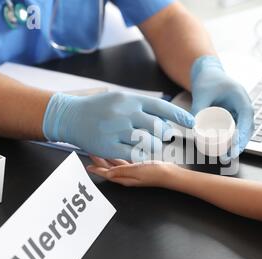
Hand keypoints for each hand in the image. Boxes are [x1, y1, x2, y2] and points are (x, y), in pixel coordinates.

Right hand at [43, 92, 194, 160]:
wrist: (70, 116)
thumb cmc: (98, 108)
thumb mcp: (120, 99)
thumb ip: (141, 107)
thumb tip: (165, 119)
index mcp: (131, 100)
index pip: (162, 108)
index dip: (179, 115)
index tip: (192, 122)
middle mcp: (126, 113)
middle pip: (158, 128)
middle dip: (163, 135)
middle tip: (160, 137)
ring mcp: (117, 130)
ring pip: (149, 143)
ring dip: (154, 147)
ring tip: (148, 146)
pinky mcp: (109, 145)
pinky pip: (135, 154)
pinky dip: (141, 156)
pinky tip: (138, 153)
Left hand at [87, 156, 177, 186]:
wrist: (171, 174)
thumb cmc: (156, 173)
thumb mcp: (137, 170)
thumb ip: (122, 170)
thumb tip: (107, 172)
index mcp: (125, 178)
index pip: (107, 173)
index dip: (97, 169)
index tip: (87, 164)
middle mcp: (127, 175)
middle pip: (110, 168)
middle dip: (100, 161)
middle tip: (92, 152)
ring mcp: (133, 171)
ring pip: (116, 164)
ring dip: (108, 158)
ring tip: (101, 150)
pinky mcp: (139, 166)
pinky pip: (125, 161)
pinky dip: (119, 156)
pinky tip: (118, 150)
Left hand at [190, 56, 253, 159]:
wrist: (208, 73)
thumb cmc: (207, 80)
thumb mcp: (201, 93)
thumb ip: (198, 109)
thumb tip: (194, 128)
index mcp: (241, 98)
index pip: (246, 119)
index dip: (242, 134)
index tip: (236, 146)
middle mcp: (244, 107)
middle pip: (247, 129)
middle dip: (239, 144)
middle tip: (229, 157)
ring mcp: (240, 113)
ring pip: (242, 132)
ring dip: (236, 145)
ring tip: (225, 158)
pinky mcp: (234, 118)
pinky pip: (236, 131)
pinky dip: (232, 141)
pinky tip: (224, 152)